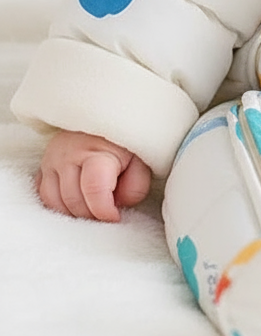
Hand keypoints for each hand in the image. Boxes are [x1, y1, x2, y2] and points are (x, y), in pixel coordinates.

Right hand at [37, 130, 151, 222]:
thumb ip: (136, 184)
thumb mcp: (141, 159)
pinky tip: (76, 202)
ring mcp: (52, 159)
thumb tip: (119, 204)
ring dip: (74, 212)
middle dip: (92, 214)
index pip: (93, 189)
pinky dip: (59, 205)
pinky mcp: (43, 165)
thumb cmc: (126, 142)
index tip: (115, 217)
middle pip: (73, 199)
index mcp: (96, 151)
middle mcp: (69, 154)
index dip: (104, 210)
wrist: (107, 119)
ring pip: (55, 201)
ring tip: (93, 207)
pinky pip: (44, 196)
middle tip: (107, 212)